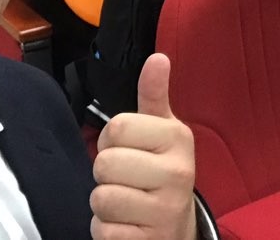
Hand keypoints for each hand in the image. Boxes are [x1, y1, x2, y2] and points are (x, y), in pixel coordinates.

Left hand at [91, 53, 197, 239]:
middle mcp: (178, 173)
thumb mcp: (162, 129)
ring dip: (104, 203)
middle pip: (105, 163)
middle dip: (106, 172)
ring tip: (126, 201)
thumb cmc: (162, 170)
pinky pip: (103, 230)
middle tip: (126, 177)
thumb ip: (153, 94)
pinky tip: (126, 224)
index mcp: (178, 139)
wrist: (178, 226)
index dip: (111, 139)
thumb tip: (157, 57)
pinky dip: (106, 229)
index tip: (128, 148)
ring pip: (101, 198)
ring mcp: (165, 211)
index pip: (117, 127)